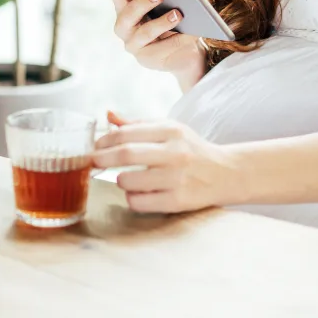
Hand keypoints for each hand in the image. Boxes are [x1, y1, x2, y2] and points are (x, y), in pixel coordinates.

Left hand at [93, 115, 234, 213]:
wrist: (225, 173)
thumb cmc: (191, 149)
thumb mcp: (169, 129)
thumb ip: (138, 123)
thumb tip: (108, 115)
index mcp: (171, 130)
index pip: (127, 132)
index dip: (105, 139)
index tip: (95, 146)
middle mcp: (175, 152)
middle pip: (126, 154)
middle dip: (102, 158)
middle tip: (92, 161)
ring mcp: (176, 178)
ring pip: (129, 181)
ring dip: (119, 180)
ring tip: (124, 178)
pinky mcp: (178, 201)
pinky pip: (139, 201)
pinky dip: (131, 197)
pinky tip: (139, 192)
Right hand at [103, 0, 206, 90]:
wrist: (187, 52)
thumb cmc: (176, 20)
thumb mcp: (170, 2)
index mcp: (125, 6)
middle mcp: (124, 26)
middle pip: (127, 13)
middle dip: (142, 2)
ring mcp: (133, 45)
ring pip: (145, 32)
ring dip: (163, 22)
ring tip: (179, 13)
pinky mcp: (147, 60)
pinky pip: (162, 49)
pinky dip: (178, 39)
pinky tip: (192, 32)